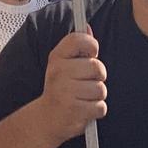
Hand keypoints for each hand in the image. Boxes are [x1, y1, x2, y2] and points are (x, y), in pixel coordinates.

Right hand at [36, 32, 107, 146]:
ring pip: (101, 89)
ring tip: (84, 97)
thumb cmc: (60, 88)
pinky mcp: (73, 111)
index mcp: (57, 58)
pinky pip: (100, 107)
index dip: (91, 45)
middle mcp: (59, 72)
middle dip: (98, 77)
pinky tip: (84, 109)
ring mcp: (65, 92)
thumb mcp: (63, 64)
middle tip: (87, 82)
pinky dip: (96, 110)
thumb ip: (77, 47)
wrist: (45, 119)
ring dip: (97, 96)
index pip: (79, 39)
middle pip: (97, 67)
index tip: (91, 54)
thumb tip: (88, 27)